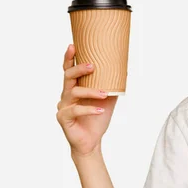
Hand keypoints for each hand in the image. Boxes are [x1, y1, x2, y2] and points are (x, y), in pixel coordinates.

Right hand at [56, 44, 117, 158]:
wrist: (92, 141)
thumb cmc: (97, 119)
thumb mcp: (107, 100)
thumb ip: (112, 86)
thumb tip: (124, 71)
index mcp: (74, 88)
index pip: (69, 70)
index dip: (69, 58)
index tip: (73, 46)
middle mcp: (66, 95)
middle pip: (68, 77)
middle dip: (79, 69)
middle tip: (93, 65)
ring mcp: (63, 106)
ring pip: (74, 92)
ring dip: (90, 91)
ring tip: (104, 93)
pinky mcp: (63, 118)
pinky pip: (75, 111)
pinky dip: (89, 109)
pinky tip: (100, 111)